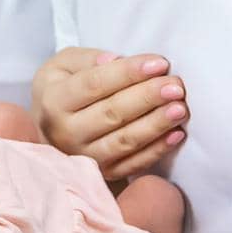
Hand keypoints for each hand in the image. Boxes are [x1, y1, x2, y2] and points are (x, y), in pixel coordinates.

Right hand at [32, 48, 187, 178]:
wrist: (50, 129)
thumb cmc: (63, 89)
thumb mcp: (63, 65)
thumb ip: (87, 58)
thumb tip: (114, 59)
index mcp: (54, 101)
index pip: (94, 84)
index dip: (128, 73)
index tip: (160, 63)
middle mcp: (66, 132)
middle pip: (112, 113)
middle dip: (148, 97)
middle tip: (176, 85)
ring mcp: (84, 157)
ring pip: (124, 140)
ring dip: (156, 124)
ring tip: (180, 108)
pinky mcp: (103, 174)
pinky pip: (133, 164)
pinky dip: (157, 150)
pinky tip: (176, 134)